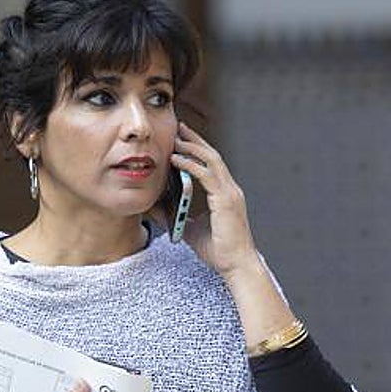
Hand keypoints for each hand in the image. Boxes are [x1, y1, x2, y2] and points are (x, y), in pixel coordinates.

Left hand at [171, 122, 259, 275]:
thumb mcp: (190, 230)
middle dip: (195, 140)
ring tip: (176, 137)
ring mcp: (230, 193)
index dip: (198, 149)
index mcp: (224, 194)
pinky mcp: (226, 200)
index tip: (183, 138)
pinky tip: (176, 159)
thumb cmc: (218, 251)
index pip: (211, 164)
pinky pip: (206, 175)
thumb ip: (175, 217)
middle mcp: (230, 189)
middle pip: (212, 156)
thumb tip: (154, 208)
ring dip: (193, 147)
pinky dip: (191, 165)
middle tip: (180, 126)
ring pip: (211, 160)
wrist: (236, 265)